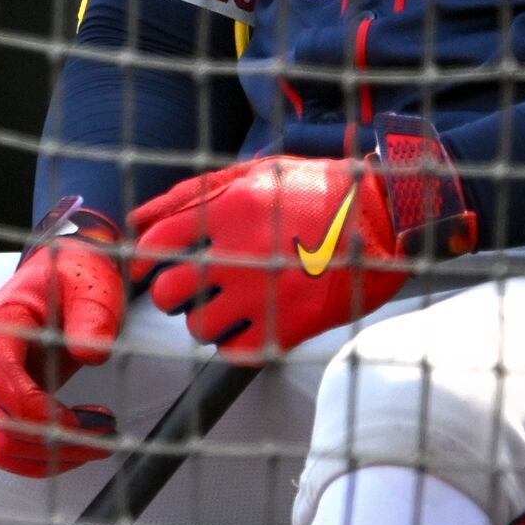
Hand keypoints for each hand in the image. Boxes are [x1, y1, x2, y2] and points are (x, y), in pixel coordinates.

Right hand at [0, 208, 126, 476]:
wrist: (60, 275)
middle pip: (2, 424)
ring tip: (96, 439)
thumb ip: (93, 316)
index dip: (42, 412)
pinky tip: (78, 437)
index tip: (90, 421)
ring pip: (2, 444)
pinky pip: (8, 444)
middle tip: (105, 435)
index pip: (3, 383)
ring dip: (50, 455)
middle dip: (56, 441)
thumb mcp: (90, 288)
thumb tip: (92, 353)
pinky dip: (44, 455)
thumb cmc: (72, 279)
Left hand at [126, 135, 470, 360]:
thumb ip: (191, 194)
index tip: (143, 269)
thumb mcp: (254, 173)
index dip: (141, 261)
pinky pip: (235, 351)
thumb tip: (137, 218)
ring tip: (225, 306)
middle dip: (171, 293)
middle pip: (169, 292)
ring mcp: (266, 294)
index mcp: (229, 211)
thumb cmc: (317, 189)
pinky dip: (234, 343)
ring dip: (203, 320)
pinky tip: (248, 324)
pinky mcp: (291, 326)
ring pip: (198, 327)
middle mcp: (241, 254)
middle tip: (188, 289)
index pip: (156, 245)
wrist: (387, 216)